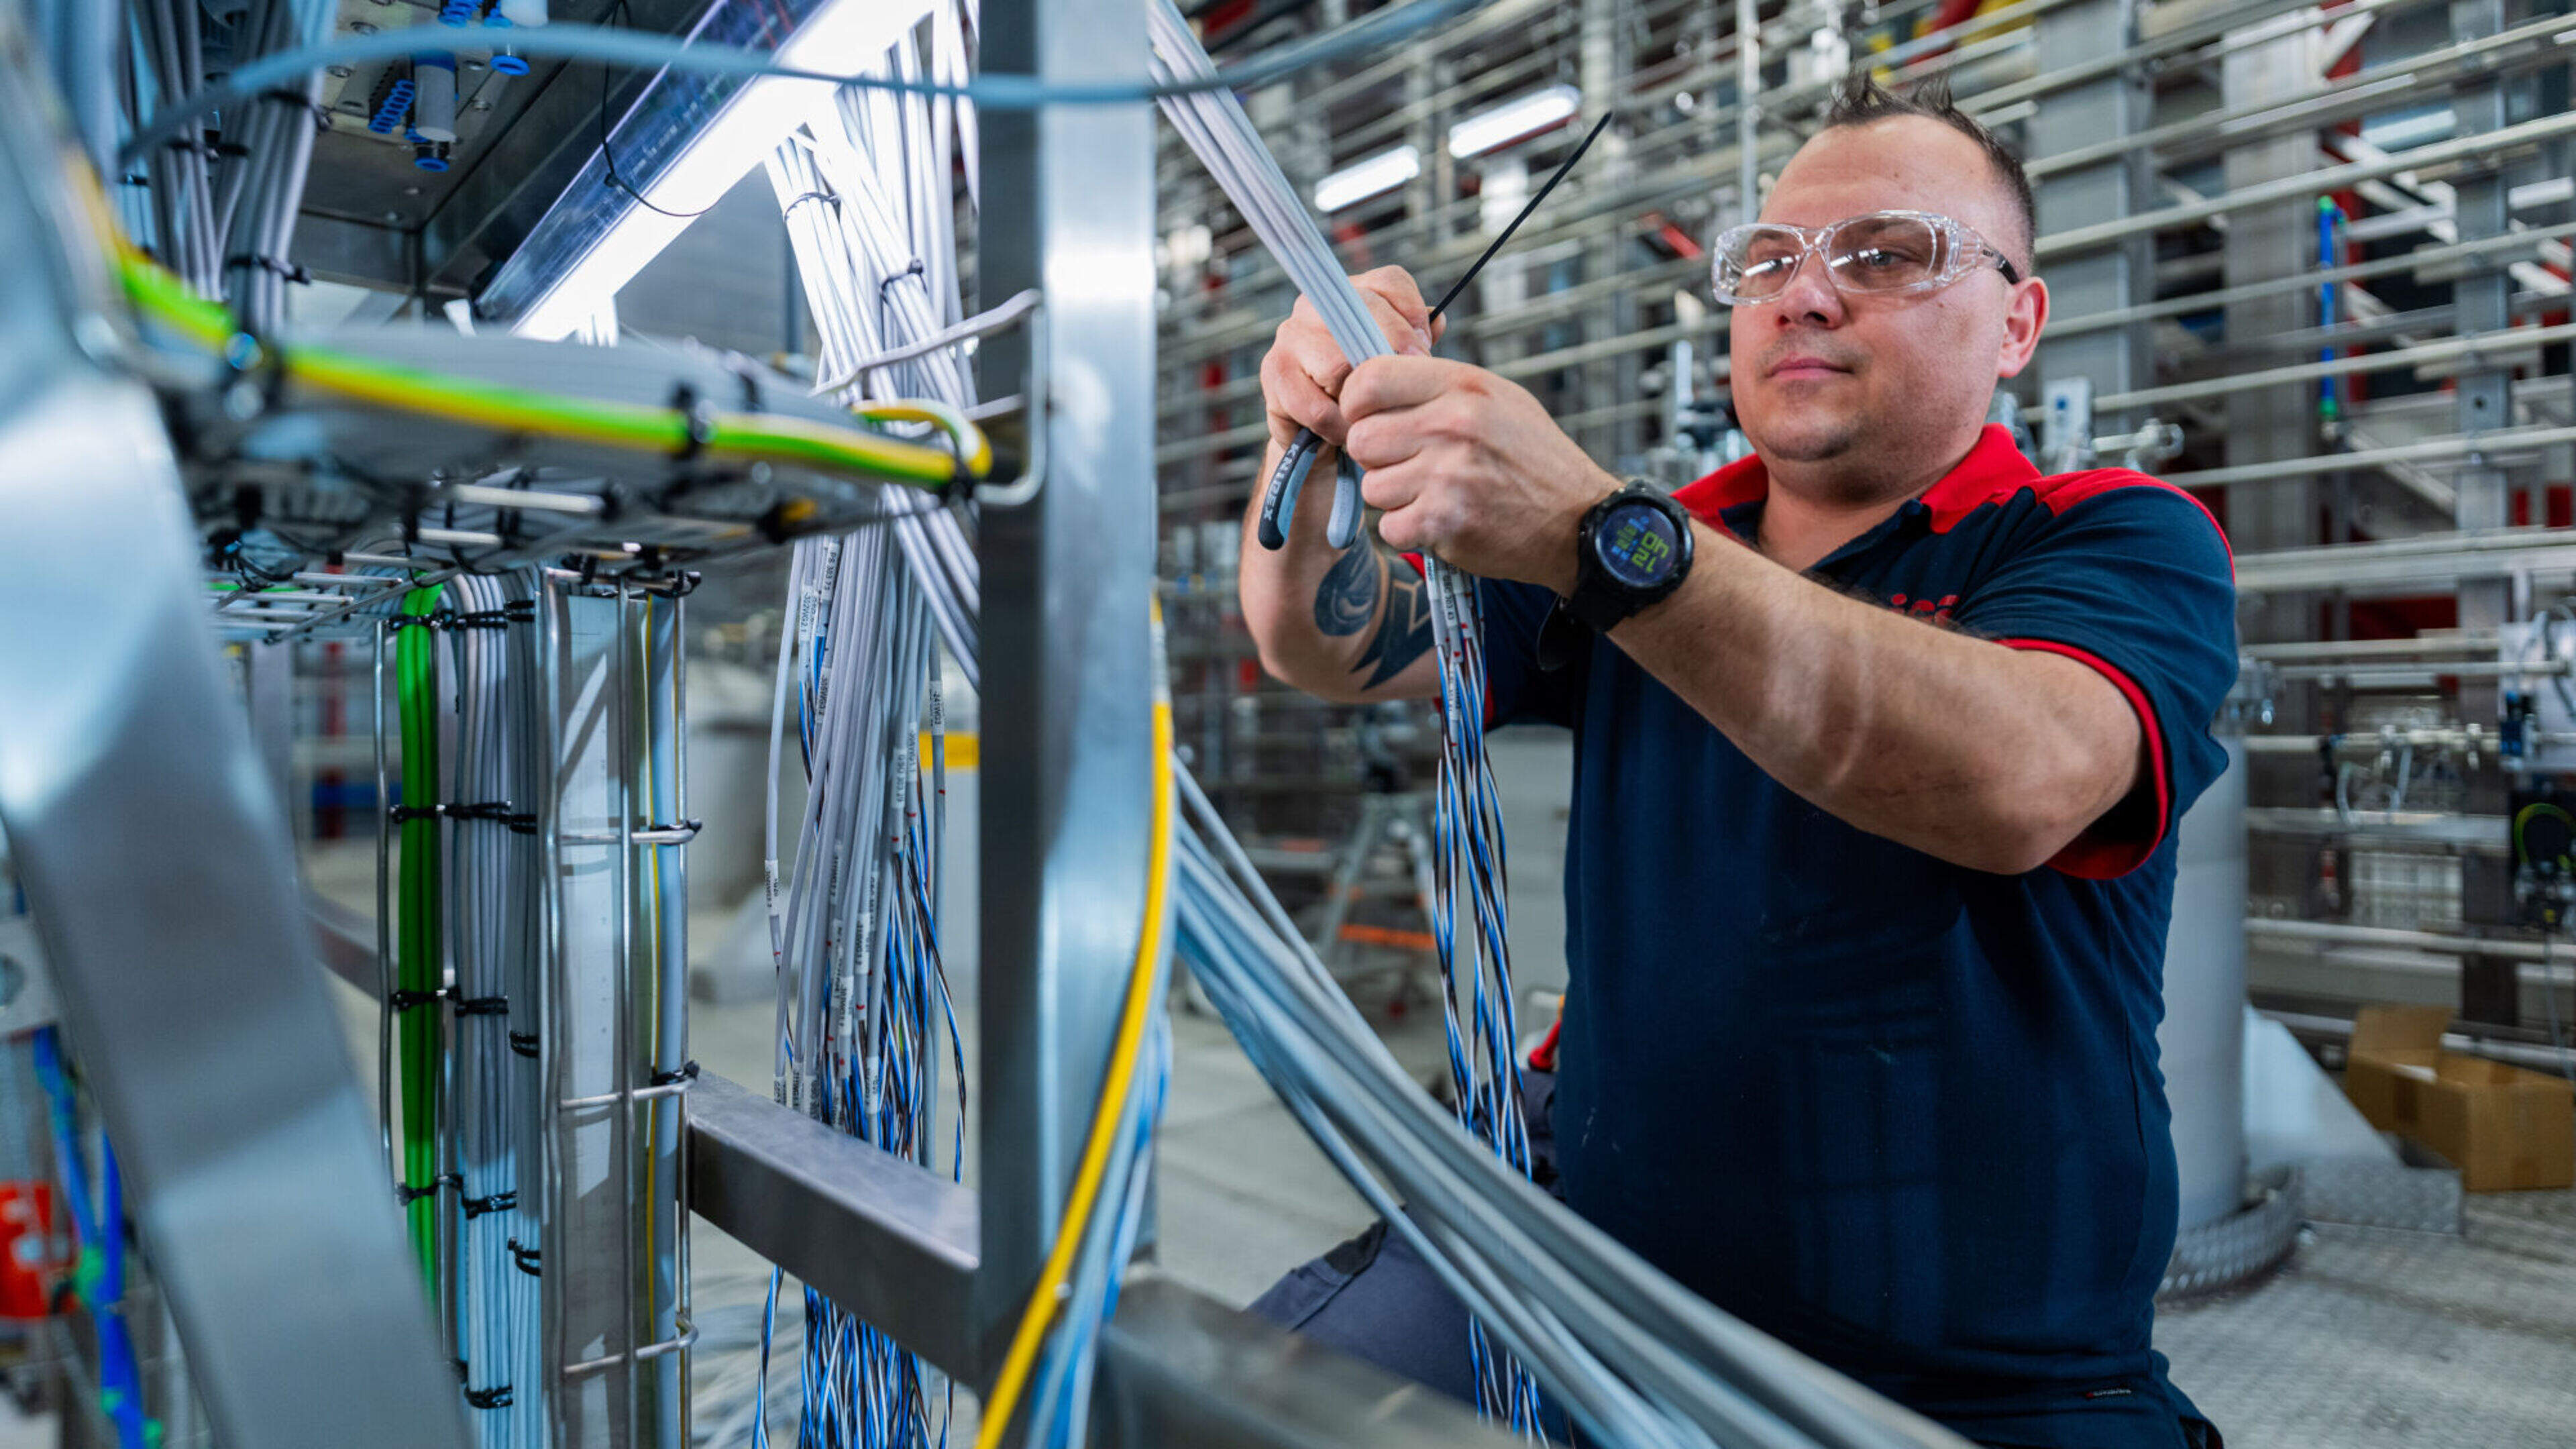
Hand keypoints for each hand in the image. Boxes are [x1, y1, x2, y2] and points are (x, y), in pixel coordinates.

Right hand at [1257, 266, 1446, 450]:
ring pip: (1338, 366)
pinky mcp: (1274, 374)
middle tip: (1405, 390)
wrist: (1314, 438)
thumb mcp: (1394, 367)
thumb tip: (1437, 321)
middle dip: (1391, 358)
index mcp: (1350, 293)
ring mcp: (1290, 336)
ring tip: (1372, 417)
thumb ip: (1415, 341)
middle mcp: (1316, 305)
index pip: (1389, 282)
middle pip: (1363, 318)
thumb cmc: (1360, 395)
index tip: (1422, 352)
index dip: (1412, 316)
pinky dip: (1339, 426)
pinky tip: (1347, 433)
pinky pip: (1318, 407)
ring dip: (1361, 400)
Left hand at [1340, 355, 1619, 593]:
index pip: (1369, 379)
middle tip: (1406, 464)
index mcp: (1462, 386)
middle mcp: (1452, 425)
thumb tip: (1375, 382)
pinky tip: (1439, 521)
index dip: (1357, 403)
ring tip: (1432, 493)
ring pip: (1372, 486)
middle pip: (1361, 438)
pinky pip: (1388, 527)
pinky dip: (1408, 531)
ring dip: (1394, 497)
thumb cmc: (1534, 460)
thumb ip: (1439, 387)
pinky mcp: (1444, 522)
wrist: (1578, 521)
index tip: (1369, 417)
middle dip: (1376, 456)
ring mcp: (1447, 475)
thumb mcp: (1498, 399)